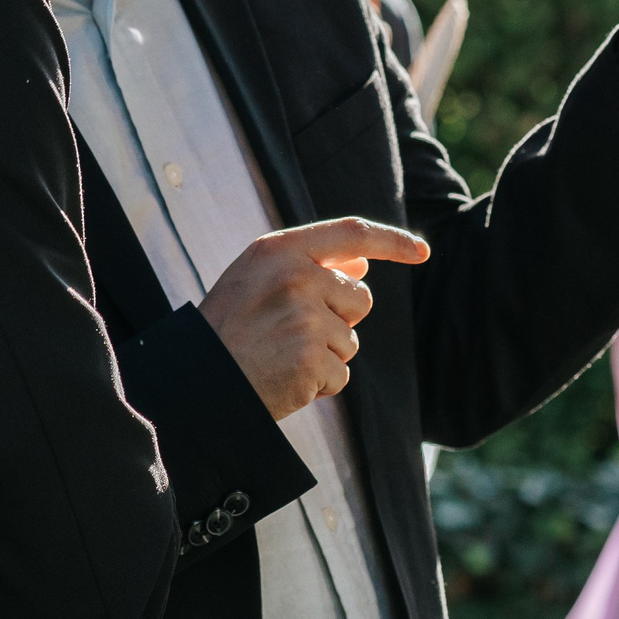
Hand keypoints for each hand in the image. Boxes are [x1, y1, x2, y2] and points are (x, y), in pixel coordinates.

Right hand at [199, 217, 429, 419]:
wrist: (196, 380)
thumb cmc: (227, 328)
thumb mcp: (257, 279)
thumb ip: (308, 265)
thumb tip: (363, 266)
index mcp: (280, 249)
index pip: (352, 233)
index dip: (392, 241)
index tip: (422, 251)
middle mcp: (295, 276)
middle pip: (359, 298)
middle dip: (339, 320)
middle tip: (290, 334)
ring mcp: (305, 317)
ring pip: (350, 340)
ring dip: (325, 356)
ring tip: (280, 357)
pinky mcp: (310, 359)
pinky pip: (339, 375)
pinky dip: (318, 385)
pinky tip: (284, 380)